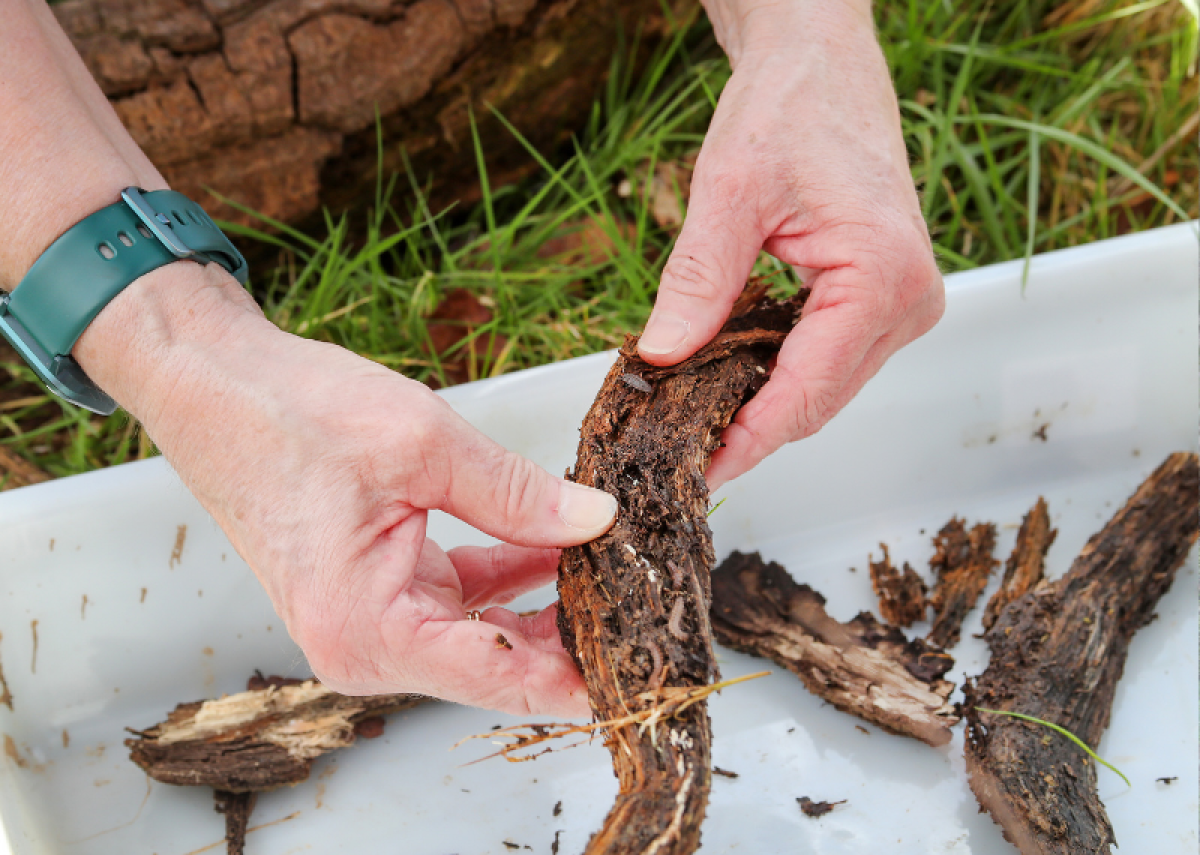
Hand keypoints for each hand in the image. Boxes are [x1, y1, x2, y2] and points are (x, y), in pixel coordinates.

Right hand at [81, 265, 615, 717]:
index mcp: (369, 629)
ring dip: (548, 600)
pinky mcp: (379, 588)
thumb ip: (517, 494)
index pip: (500, 676)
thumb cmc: (286, 414)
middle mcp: (366, 643)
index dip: (579, 677)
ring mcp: (371, 619)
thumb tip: (595, 521)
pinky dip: (511, 572)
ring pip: (486, 629)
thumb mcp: (424, 445)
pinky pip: (462, 595)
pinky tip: (561, 544)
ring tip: (618, 568)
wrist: (215, 385)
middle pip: (499, 661)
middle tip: (648, 606)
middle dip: (575, 634)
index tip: (641, 669)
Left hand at [639, 0, 944, 488]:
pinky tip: (729, 377)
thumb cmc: (789, 107)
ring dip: (760, 405)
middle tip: (677, 447)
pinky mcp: (886, 301)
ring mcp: (904, 305)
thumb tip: (660, 360)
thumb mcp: (727, 193)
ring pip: (823, 388)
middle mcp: (910, 302)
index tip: (696, 468)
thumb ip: (697, 283)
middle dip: (747, 428)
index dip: (746, 440)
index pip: (806, 392)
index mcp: (883, 278)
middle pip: (818, 401)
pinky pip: (828, 360)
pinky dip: (777, 374)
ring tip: (693, 416)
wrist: (820, 64)